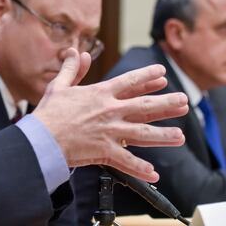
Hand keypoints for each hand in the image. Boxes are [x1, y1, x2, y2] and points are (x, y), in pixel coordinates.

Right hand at [33, 48, 188, 182]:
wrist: (41, 138)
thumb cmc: (49, 113)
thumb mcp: (59, 85)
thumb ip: (71, 69)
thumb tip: (75, 52)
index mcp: (100, 94)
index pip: (130, 82)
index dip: (148, 76)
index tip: (162, 73)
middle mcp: (110, 111)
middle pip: (145, 107)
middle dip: (167, 104)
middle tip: (184, 102)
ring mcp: (110, 132)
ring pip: (143, 134)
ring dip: (163, 135)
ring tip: (180, 136)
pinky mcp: (105, 152)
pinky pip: (127, 162)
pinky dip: (141, 169)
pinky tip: (154, 173)